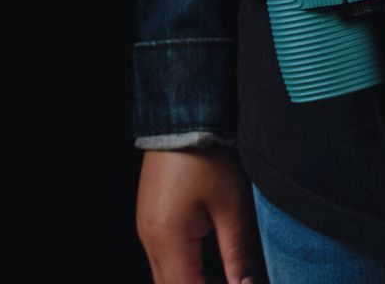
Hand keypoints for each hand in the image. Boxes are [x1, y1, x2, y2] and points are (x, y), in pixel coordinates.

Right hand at [136, 145, 261, 283]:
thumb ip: (238, 256)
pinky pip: (165, 260)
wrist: (181, 117)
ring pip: (166, 277)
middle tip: (233, 282)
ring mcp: (146, 229)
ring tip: (227, 277)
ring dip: (194, 282)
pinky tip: (213, 267)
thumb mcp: (232, 209)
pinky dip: (186, 270)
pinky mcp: (150, 220)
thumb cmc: (208, 158)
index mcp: (168, 240)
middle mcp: (150, 239)